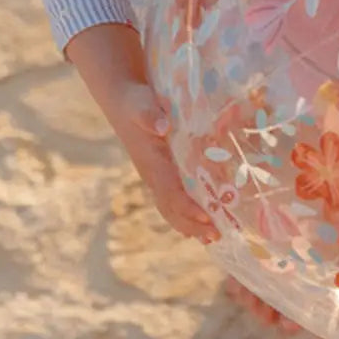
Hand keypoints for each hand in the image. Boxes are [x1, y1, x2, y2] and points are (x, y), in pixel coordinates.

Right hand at [107, 84, 220, 243]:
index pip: (170, 193)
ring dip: (190, 224)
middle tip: (217, 235)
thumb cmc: (134, 102)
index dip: (188, 208)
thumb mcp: (140, 104)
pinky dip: (186, 212)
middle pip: (171, 208)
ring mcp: (156, 176)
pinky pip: (173, 198)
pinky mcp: (161, 172)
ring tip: (212, 237)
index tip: (208, 218)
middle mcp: (152, 175)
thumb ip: (149, 114)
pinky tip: (203, 220)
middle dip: (192, 224)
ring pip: (171, 207)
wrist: (122, 100)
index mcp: (151, 163)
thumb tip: (163, 125)